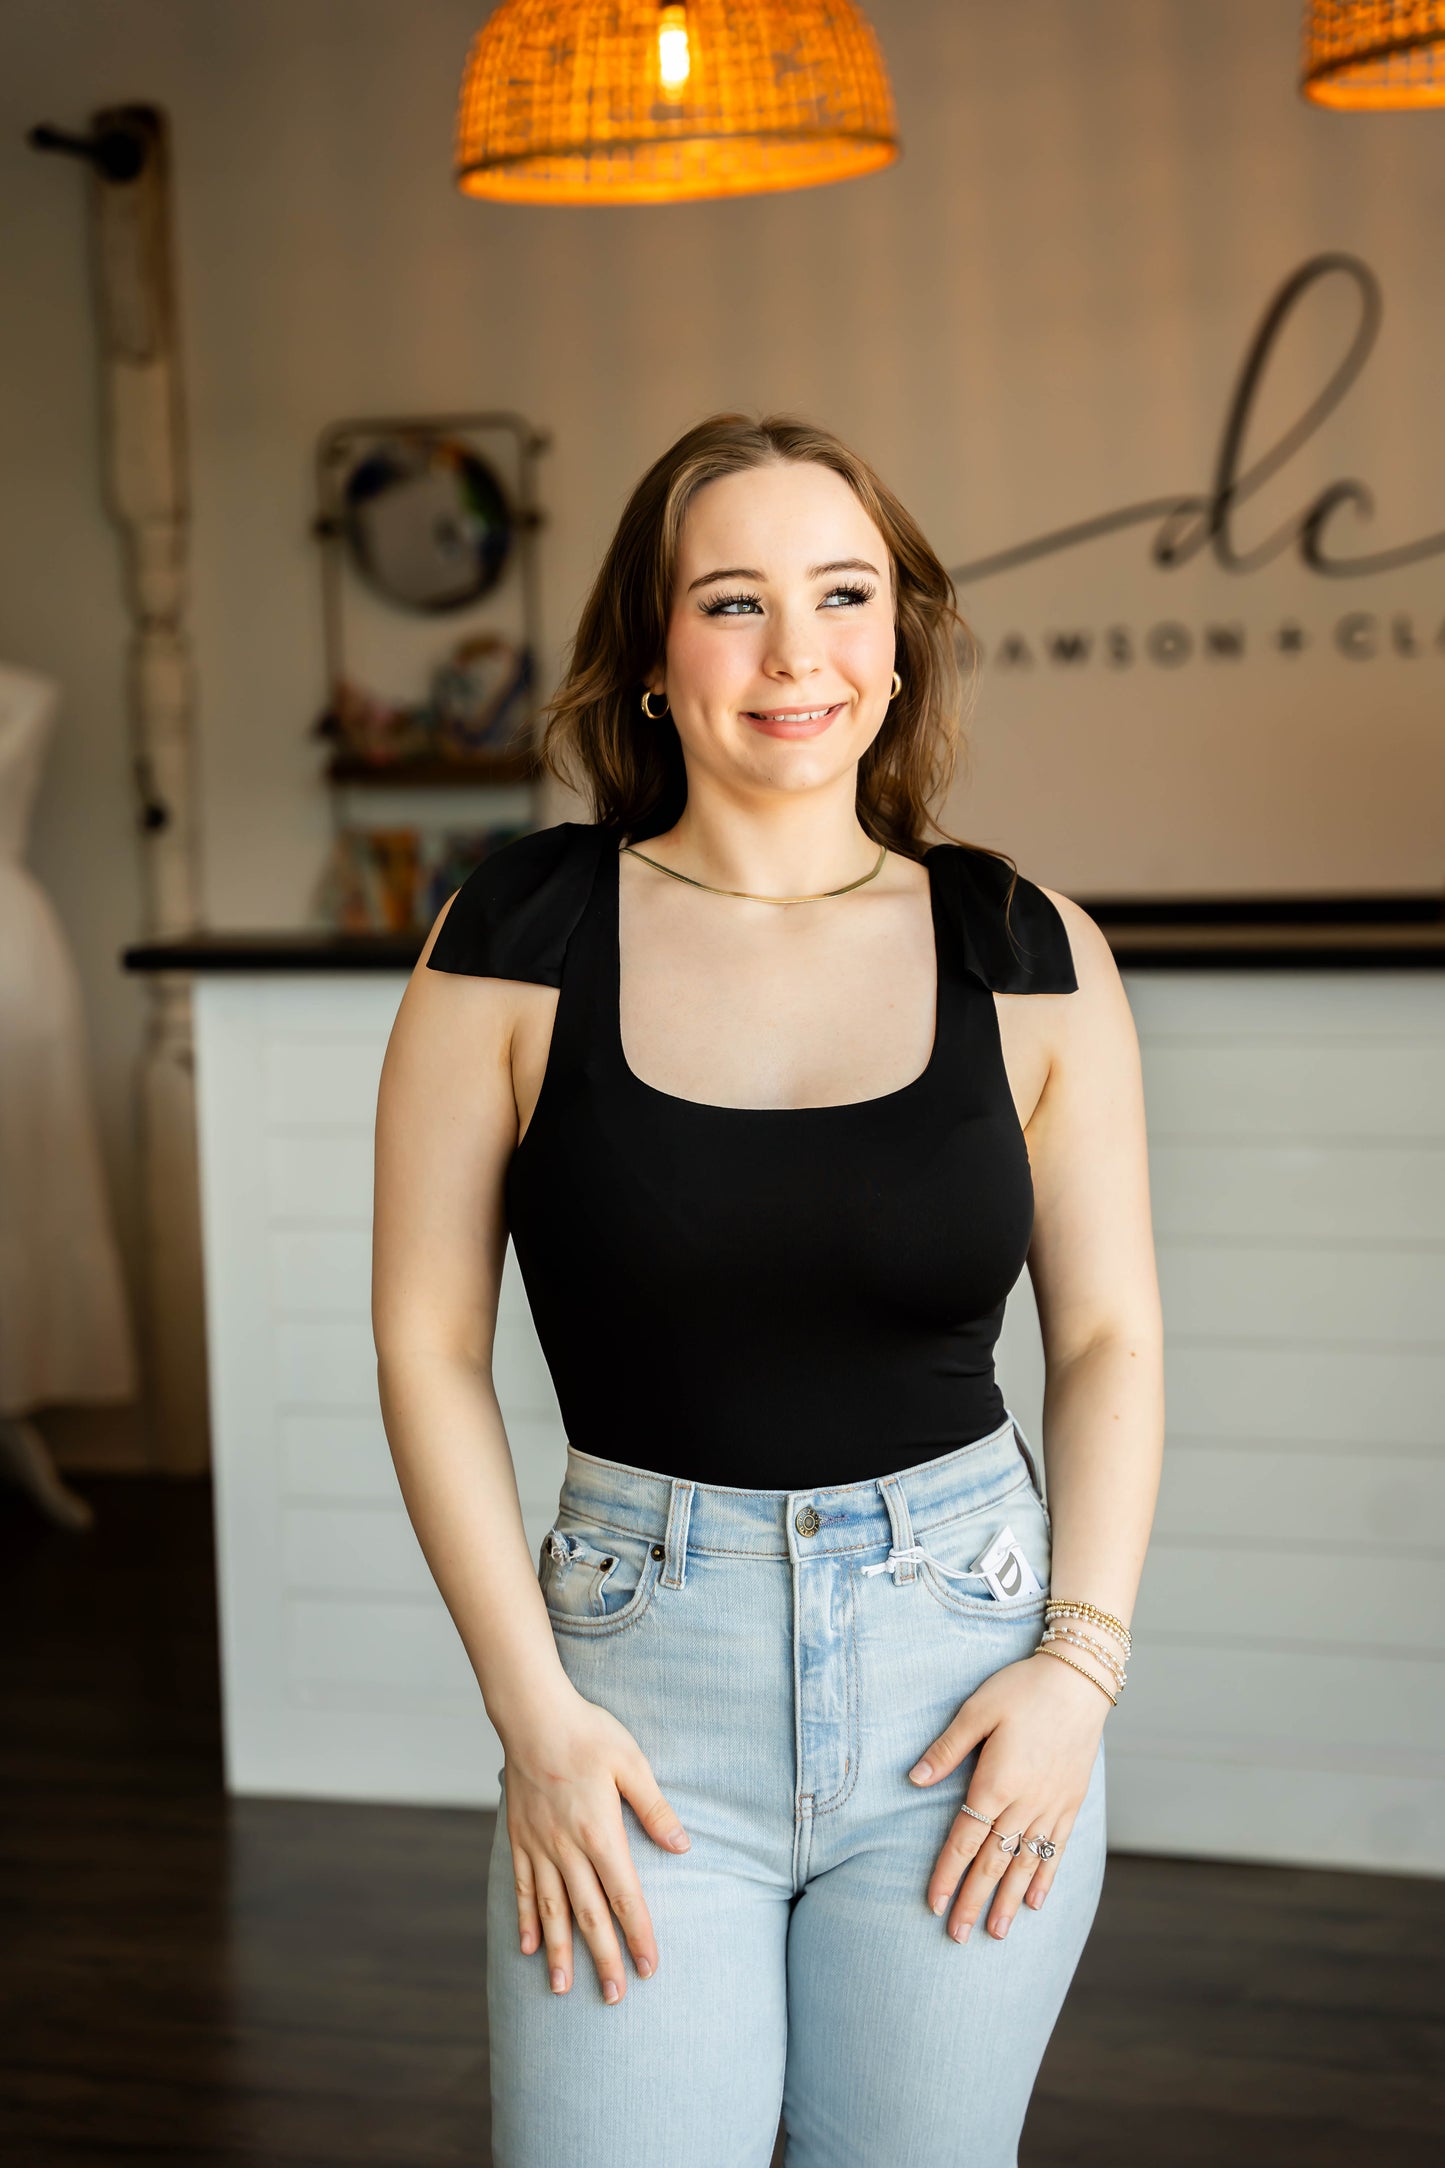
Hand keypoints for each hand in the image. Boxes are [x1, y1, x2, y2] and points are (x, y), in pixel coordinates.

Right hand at [498, 1683, 691, 2003]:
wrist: (532, 1713)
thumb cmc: (588, 1733)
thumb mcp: (631, 1763)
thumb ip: (654, 1808)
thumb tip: (682, 1846)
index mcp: (599, 1832)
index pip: (624, 1896)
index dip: (638, 1935)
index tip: (649, 1969)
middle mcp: (566, 1848)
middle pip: (588, 1914)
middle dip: (603, 1958)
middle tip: (614, 1997)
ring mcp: (538, 1846)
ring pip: (550, 1909)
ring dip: (559, 1951)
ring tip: (561, 1989)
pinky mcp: (518, 1838)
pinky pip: (520, 1887)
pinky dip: (524, 1919)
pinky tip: (528, 1947)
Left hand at [908, 1649, 1107, 1941]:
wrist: (1079, 1680)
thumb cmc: (1022, 1688)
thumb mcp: (977, 1709)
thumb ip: (947, 1749)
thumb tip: (914, 1779)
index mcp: (996, 1782)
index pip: (964, 1840)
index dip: (947, 1875)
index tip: (932, 1905)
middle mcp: (1024, 1803)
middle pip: (993, 1863)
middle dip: (974, 1902)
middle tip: (958, 1937)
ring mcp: (1051, 1806)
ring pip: (1025, 1864)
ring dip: (1009, 1901)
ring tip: (996, 1933)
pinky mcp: (1071, 1803)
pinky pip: (1056, 1848)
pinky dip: (1045, 1877)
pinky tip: (1036, 1902)